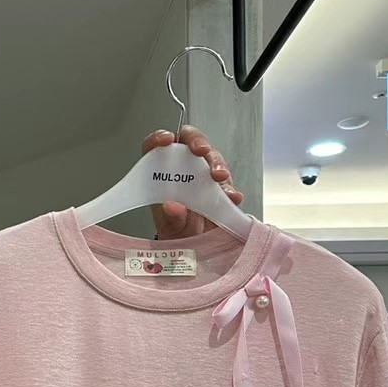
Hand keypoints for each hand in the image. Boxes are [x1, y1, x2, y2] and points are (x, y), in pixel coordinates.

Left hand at [142, 126, 243, 240]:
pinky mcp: (221, 189)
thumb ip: (170, 217)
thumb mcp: (169, 228)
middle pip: (189, 142)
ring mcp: (204, 176)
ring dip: (217, 164)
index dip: (159, 138)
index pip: (156, 146)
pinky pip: (228, 183)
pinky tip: (231, 197)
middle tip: (201, 150)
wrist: (194, 248)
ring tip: (218, 178)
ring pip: (212, 158)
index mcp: (162, 173)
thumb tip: (171, 206)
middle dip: (198, 141)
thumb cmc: (176, 231)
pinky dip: (230, 189)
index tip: (166, 140)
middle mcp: (183, 169)